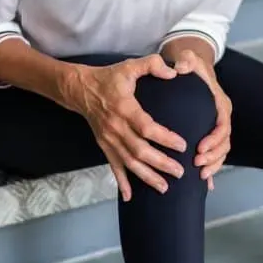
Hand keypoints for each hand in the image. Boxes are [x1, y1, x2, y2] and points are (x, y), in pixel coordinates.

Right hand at [65, 55, 187, 200]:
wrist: (80, 89)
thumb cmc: (109, 77)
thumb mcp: (129, 66)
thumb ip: (152, 65)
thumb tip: (174, 72)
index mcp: (124, 108)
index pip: (146, 127)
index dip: (164, 138)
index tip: (182, 145)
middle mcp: (116, 128)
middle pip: (140, 151)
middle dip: (161, 163)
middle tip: (181, 172)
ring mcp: (109, 139)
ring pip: (129, 163)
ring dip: (147, 177)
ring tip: (165, 188)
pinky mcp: (104, 146)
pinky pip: (113, 167)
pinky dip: (121, 183)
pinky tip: (130, 197)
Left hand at [170, 49, 230, 190]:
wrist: (191, 69)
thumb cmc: (189, 66)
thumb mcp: (188, 59)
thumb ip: (186, 61)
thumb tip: (180, 67)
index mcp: (220, 103)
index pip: (222, 124)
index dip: (214, 139)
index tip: (200, 148)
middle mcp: (221, 117)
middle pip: (224, 143)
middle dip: (213, 157)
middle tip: (197, 165)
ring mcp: (217, 127)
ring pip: (221, 152)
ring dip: (213, 165)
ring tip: (200, 176)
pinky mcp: (209, 135)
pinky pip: (214, 155)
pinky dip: (211, 168)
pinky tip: (204, 184)